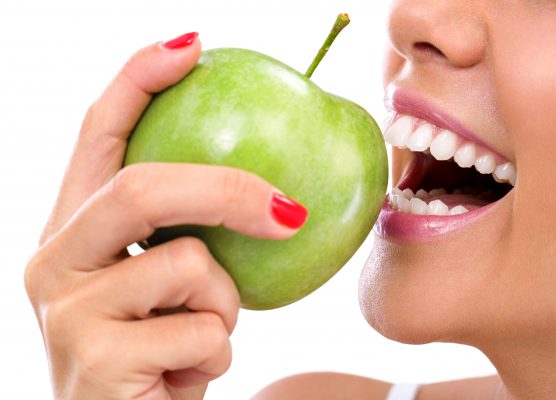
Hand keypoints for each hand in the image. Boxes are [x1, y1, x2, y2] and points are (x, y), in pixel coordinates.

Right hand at [24, 33, 305, 399]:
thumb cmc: (160, 352)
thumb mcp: (173, 284)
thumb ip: (194, 234)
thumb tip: (275, 192)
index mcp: (74, 229)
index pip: (98, 134)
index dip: (140, 80)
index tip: (193, 47)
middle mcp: (54, 259)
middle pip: (141, 185)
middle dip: (225, 189)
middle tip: (285, 211)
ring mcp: (66, 310)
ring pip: (186, 265)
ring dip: (223, 305)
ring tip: (202, 335)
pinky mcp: (95, 359)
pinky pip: (200, 330)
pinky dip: (217, 351)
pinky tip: (185, 374)